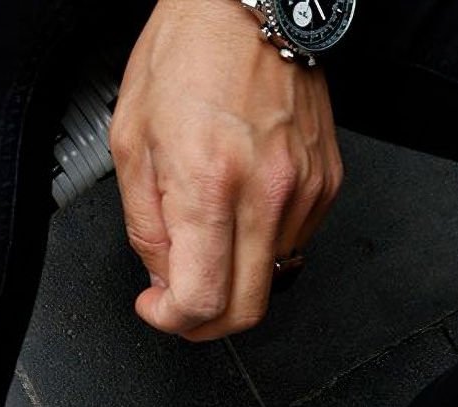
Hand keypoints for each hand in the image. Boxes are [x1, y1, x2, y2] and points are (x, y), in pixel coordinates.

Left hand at [109, 0, 343, 340]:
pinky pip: (293, 243)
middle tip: (181, 304)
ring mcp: (303, 193)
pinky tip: (241, 206)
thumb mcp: (132, 141)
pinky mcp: (325, 186)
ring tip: (209, 234)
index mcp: (210, 184)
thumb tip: (162, 279)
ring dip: (234, 276)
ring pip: (271, 279)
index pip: (202, 301)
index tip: (158, 308)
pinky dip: (261, 243)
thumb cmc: (188, 54)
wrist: (249, 3)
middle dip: (206, 323)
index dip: (173, 321)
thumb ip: (145, 225)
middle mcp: (265, 194)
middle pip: (246, 312)